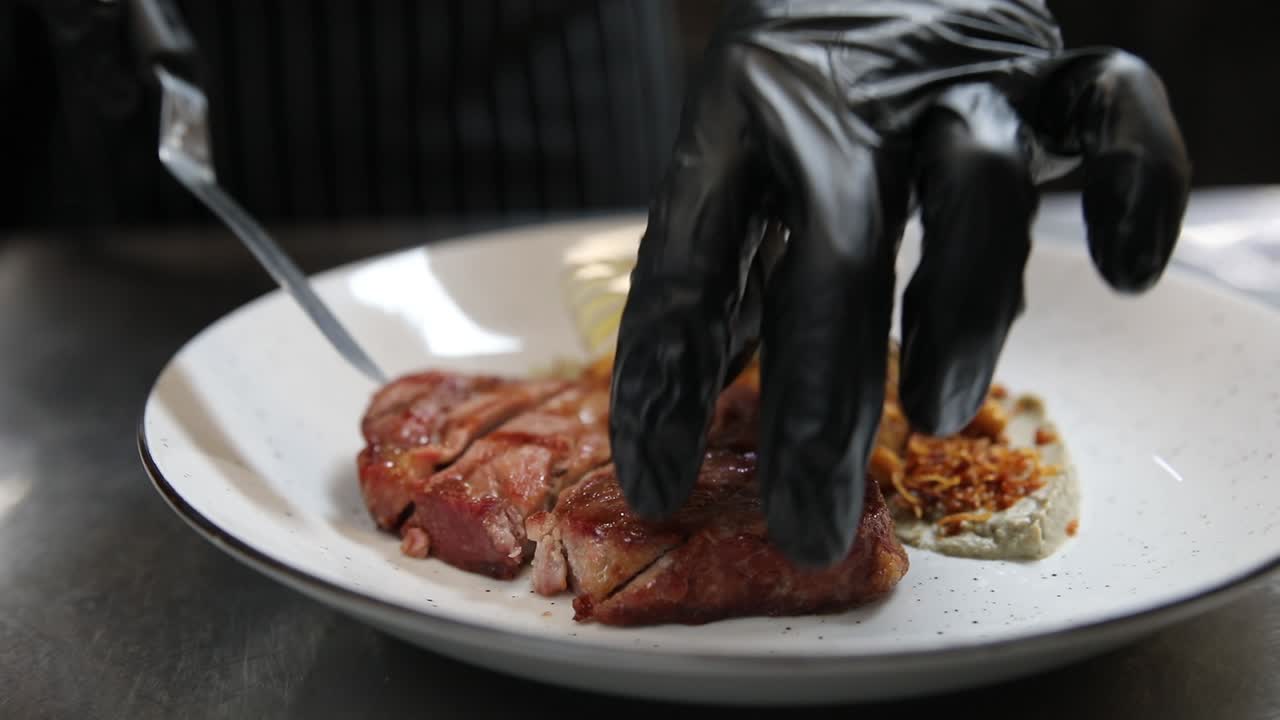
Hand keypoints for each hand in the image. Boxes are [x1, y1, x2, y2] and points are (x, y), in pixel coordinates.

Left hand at [608, 0, 1190, 565]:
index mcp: (735, 116)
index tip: (659, 483)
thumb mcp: (734, 154)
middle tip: (809, 520)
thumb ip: (725, 267)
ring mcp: (950, 76)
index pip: (689, 262)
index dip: (668, 383)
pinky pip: (1117, 108)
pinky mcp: (1044, 64)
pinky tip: (1125, 271)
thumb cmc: (796, 74)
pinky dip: (1141, 187)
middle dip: (823, 402)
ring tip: (934, 408)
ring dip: (962, 311)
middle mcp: (840, 96)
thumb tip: (684, 398)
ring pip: (978, 185)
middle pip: (838, 249)